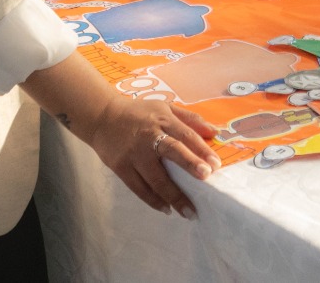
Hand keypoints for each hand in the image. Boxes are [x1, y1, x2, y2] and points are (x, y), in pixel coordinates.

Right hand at [82, 95, 220, 218]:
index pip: (185, 135)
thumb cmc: (139, 113)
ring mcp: (134, 154)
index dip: (201, 149)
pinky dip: (153, 200)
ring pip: (155, 178)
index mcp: (163, 120)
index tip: (216, 165)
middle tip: (206, 178)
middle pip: (172, 151)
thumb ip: (190, 119)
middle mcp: (149, 136)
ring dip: (173, 196)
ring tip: (188, 211)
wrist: (102, 117)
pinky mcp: (121, 167)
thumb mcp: (165, 107)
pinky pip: (139, 188)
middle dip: (189, 165)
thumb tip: (215, 132)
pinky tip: (166, 209)